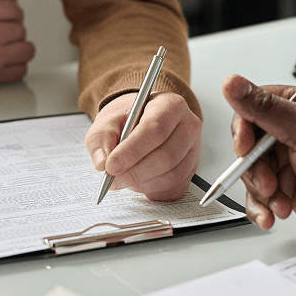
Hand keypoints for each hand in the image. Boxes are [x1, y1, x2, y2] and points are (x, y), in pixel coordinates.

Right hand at [0, 0, 35, 88]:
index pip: (16, 10)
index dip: (10, 13)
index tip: (2, 19)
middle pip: (21, 30)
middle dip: (12, 30)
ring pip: (27, 50)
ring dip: (19, 48)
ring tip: (7, 48)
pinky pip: (21, 71)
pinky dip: (17, 67)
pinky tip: (5, 62)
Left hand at [85, 92, 200, 200]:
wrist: (141, 120)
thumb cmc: (128, 118)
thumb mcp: (108, 120)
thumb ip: (101, 138)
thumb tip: (102, 162)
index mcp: (170, 105)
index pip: (155, 130)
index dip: (132, 151)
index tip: (112, 165)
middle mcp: (188, 126)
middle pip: (167, 156)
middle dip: (136, 172)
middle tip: (114, 179)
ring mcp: (193, 149)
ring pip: (172, 175)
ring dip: (143, 183)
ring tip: (123, 179)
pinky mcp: (192, 168)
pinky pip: (175, 187)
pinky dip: (153, 190)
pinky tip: (138, 182)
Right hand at [222, 75, 295, 237]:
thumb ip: (267, 109)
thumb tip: (233, 84)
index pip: (255, 106)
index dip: (245, 128)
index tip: (245, 147)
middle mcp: (291, 130)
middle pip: (248, 142)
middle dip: (254, 167)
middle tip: (268, 181)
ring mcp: (287, 158)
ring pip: (251, 170)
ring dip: (261, 190)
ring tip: (279, 200)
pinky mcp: (284, 184)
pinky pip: (258, 192)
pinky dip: (262, 205)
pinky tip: (273, 212)